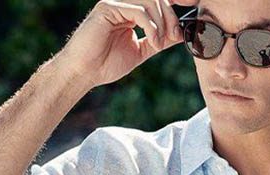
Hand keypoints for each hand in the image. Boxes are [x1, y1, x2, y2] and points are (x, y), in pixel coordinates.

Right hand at [53, 0, 193, 89]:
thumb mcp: (141, 50)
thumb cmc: (107, 63)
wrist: (85, 72)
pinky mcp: (107, 7)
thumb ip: (159, 40)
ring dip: (161, 23)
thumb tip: (180, 34)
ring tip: (159, 43)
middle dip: (170, 17)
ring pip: (149, 1)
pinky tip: (152, 41)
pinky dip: (151, 26)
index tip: (183, 27)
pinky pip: (138, 10)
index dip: (174, 10)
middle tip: (174, 37)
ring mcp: (114, 4)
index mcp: (130, 12)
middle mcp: (122, 4)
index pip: (157, 2)